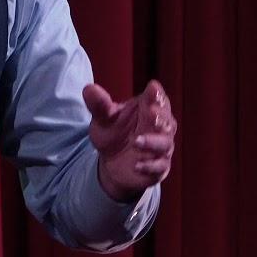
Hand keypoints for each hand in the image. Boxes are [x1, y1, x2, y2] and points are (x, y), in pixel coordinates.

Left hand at [82, 79, 176, 201]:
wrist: (111, 163)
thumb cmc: (112, 133)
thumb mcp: (103, 118)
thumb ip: (99, 105)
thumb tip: (89, 89)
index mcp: (148, 108)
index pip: (158, 98)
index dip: (157, 94)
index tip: (152, 89)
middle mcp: (159, 127)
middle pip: (167, 120)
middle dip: (160, 116)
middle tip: (151, 112)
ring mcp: (161, 147)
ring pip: (165, 143)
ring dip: (153, 142)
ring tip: (136, 142)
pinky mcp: (159, 167)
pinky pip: (160, 166)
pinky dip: (150, 166)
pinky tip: (136, 165)